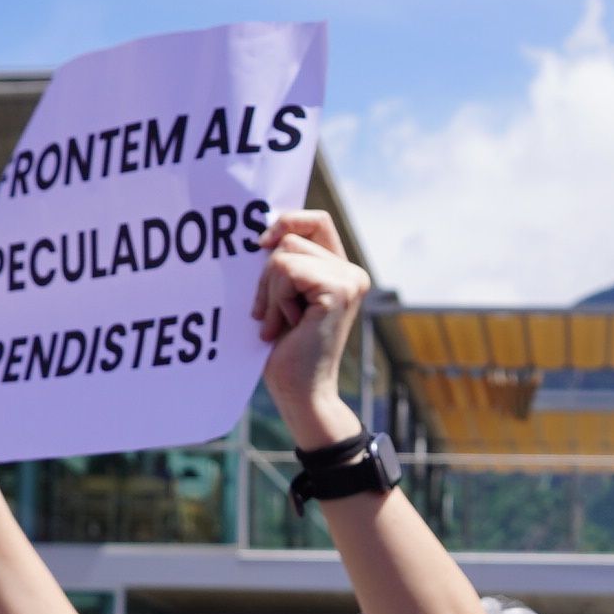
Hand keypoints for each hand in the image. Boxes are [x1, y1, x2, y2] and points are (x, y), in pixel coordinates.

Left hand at [252, 212, 367, 445]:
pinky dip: (275, 300)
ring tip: (279, 323)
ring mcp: (350, 280)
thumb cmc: (286, 350)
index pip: (315, 221)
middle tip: (270, 313)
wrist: (301, 392)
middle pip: (291, 238)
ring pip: (284, 256)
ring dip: (270, 292)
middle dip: (267, 275)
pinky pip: (287, 271)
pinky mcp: (339, 291)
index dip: (287, 222)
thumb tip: (264, 232)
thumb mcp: (282, 297)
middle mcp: (352, 272)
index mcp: (341, 271)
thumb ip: (283, 264)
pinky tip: (285, 326)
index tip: (262, 245)